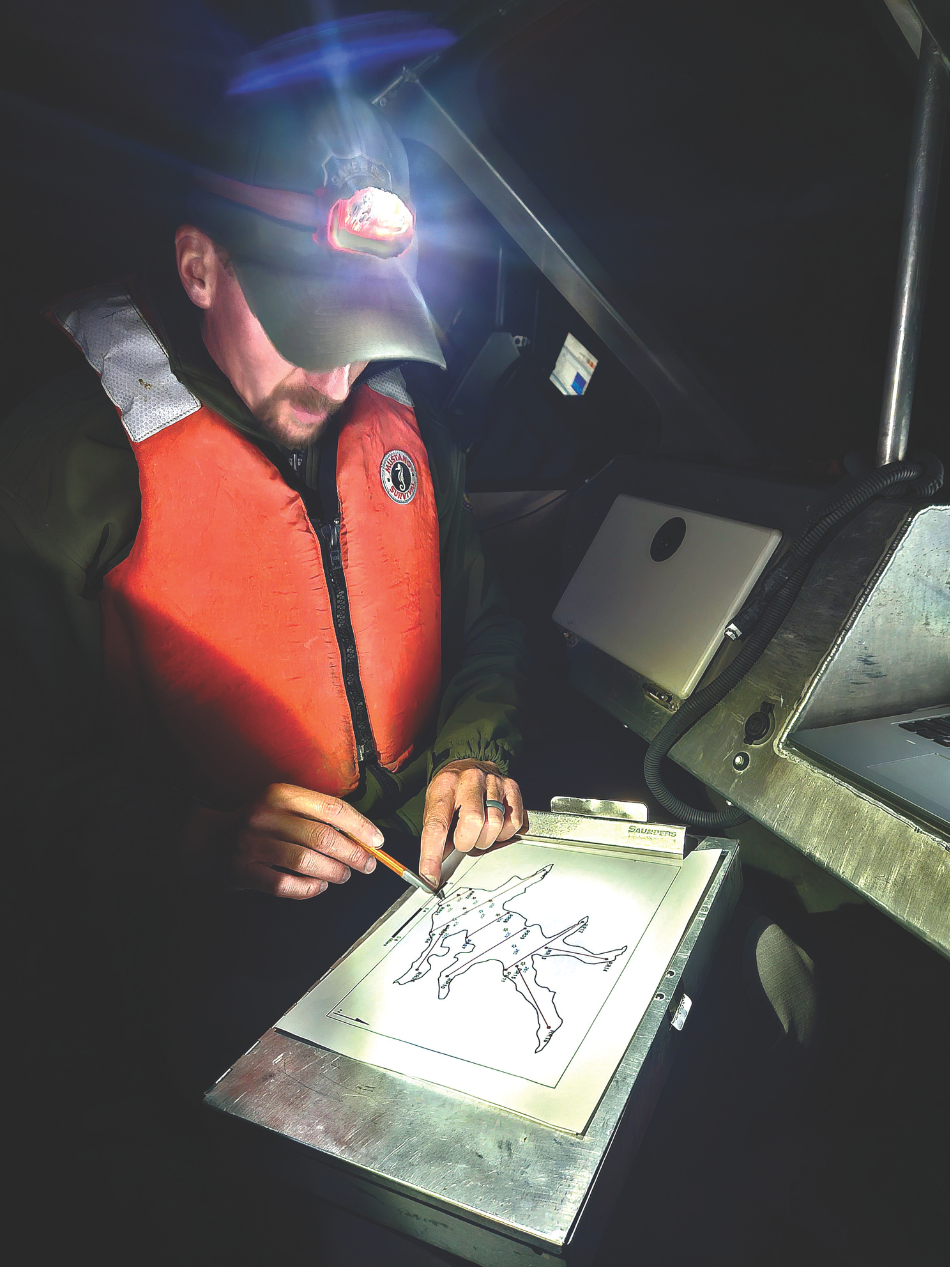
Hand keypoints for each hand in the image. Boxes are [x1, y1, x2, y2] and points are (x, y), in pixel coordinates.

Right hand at [183, 783, 381, 898]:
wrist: (207, 839)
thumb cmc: (257, 823)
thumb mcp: (283, 806)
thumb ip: (317, 816)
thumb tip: (362, 835)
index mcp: (282, 794)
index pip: (332, 808)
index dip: (360, 827)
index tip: (377, 841)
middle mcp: (267, 815)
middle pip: (322, 837)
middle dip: (352, 854)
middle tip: (366, 865)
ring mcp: (253, 843)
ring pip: (306, 861)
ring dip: (333, 872)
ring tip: (343, 876)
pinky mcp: (244, 870)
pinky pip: (285, 884)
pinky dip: (308, 889)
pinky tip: (318, 886)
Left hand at [419, 759, 523, 887]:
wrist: (468, 764)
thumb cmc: (450, 790)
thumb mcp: (435, 806)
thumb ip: (436, 836)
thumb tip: (433, 870)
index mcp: (444, 787)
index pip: (437, 825)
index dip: (433, 854)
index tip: (431, 876)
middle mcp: (470, 780)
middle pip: (473, 823)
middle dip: (466, 842)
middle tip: (463, 840)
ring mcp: (493, 781)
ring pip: (495, 825)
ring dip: (485, 839)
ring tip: (478, 831)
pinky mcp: (512, 786)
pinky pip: (513, 822)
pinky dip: (503, 833)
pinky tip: (494, 826)